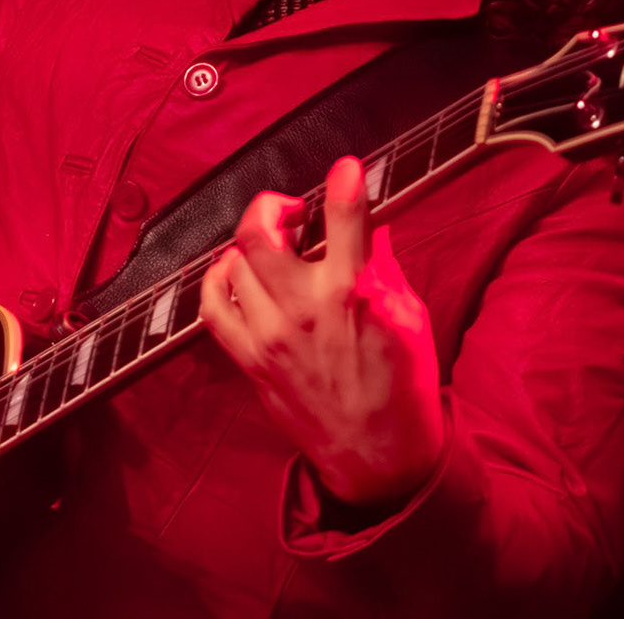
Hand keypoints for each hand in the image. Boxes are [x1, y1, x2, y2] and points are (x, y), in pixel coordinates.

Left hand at [199, 156, 445, 507]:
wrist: (379, 456)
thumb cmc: (403, 385)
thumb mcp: (410, 314)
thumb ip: (383, 263)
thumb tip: (369, 222)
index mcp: (357, 292)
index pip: (345, 215)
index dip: (345, 180)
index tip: (347, 168)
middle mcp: (307, 308)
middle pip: (260, 232)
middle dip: (274, 205)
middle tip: (295, 211)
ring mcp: (272, 336)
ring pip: (234, 263)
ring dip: (252, 244)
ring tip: (274, 248)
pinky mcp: (251, 360)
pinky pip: (212, 308)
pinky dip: (218, 281)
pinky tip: (237, 274)